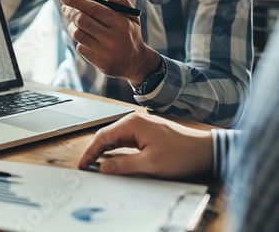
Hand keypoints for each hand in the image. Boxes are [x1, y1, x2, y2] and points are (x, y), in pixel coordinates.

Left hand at [60, 0, 160, 84]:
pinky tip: (86, 39)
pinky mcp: (99, 63)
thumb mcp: (132, 18)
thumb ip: (122, 3)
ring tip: (74, 23)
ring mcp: (105, 52)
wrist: (136, 63)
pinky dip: (80, 42)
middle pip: (83, 21)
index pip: (94, 9)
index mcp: (121, 24)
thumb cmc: (130, 35)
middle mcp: (112, 38)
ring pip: (78, 34)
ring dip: (72, 27)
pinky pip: (81, 48)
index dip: (77, 2)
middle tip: (65, 8)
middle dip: (70, 12)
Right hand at [78, 113, 212, 177]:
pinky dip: (116, 149)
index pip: (102, 136)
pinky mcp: (147, 132)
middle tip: (86, 166)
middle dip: (95, 151)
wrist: (206, 150)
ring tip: (96, 164)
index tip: (82, 164)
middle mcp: (134, 120)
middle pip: (107, 135)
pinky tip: (113, 158)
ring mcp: (141, 125)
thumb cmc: (182, 153)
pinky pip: (125, 140)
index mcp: (132, 123)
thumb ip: (123, 165)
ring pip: (115, 138)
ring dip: (105, 150)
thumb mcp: (150, 164)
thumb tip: (104, 167)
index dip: (90, 152)